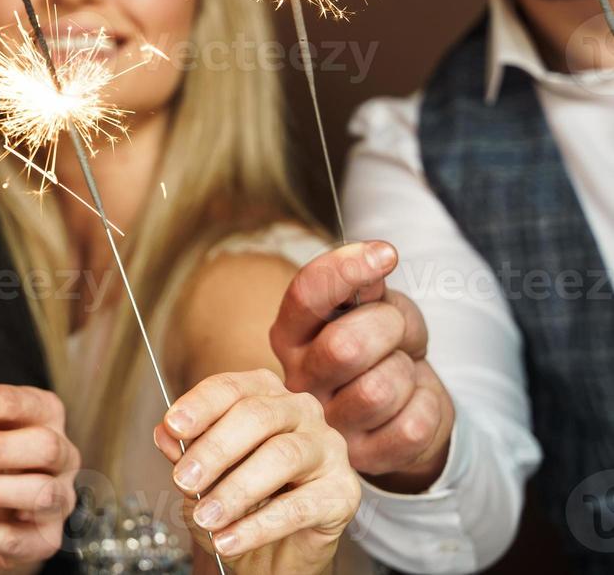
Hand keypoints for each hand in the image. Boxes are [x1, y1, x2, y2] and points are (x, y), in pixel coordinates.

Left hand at [156, 369, 359, 574]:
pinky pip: (300, 506)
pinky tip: (228, 539)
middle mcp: (301, 410)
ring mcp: (328, 447)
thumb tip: (164, 433)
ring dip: (235, 490)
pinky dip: (258, 527)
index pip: (230, 388)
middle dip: (215, 449)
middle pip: (257, 416)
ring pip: (282, 456)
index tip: (173, 427)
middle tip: (183, 480)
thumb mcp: (204, 474)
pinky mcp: (344, 491)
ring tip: (205, 517)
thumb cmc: (238, 500)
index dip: (200, 405)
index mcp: (264, 393)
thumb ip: (186, 450)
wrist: (273, 552)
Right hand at [270, 241, 453, 489]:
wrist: (403, 404)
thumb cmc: (381, 345)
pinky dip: (425, 404)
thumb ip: (365, 284)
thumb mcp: (373, 304)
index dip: (345, 269)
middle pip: (344, 346)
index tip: (387, 254)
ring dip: (406, 370)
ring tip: (400, 369)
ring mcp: (327, 425)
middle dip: (388, 327)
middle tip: (395, 329)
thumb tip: (376, 259)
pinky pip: (410, 427)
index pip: (306, 295)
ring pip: (378, 390)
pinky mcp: (363, 459)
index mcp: (289, 334)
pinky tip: (412, 401)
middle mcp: (297, 381)